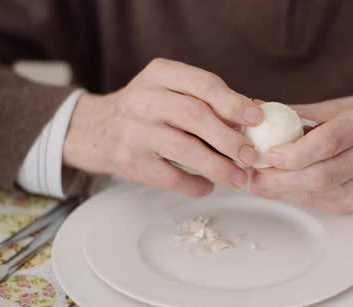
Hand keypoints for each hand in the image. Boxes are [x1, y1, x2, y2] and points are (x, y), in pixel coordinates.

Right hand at [63, 58, 262, 195]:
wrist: (94, 130)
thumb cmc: (147, 111)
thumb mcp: (170, 93)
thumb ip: (209, 101)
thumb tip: (256, 117)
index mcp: (161, 74)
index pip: (203, 84)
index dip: (233, 102)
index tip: (258, 119)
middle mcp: (143, 98)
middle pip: (195, 116)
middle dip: (229, 138)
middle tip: (252, 156)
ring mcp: (133, 130)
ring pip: (183, 148)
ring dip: (217, 166)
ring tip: (239, 178)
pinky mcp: (128, 160)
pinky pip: (168, 176)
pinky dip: (192, 184)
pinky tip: (207, 187)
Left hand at [249, 96, 352, 212]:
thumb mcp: (337, 107)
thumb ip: (298, 113)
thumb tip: (257, 110)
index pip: (327, 143)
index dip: (294, 152)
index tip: (267, 153)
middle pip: (319, 176)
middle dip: (278, 179)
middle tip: (251, 174)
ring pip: (317, 193)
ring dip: (281, 190)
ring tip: (257, 180)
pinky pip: (319, 203)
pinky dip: (294, 195)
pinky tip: (279, 187)